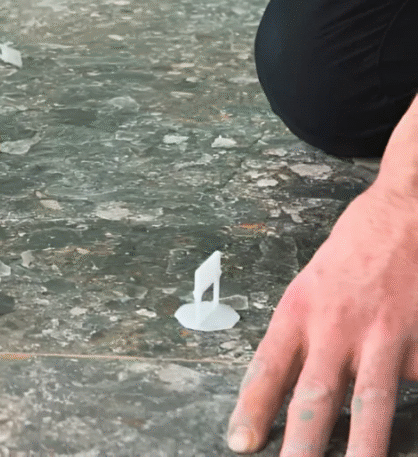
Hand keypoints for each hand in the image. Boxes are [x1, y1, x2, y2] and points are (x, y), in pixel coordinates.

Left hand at [227, 183, 417, 455]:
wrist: (408, 208)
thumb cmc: (352, 252)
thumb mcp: (309, 287)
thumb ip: (302, 337)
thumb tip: (286, 393)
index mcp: (299, 310)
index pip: (267, 369)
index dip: (253, 410)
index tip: (241, 444)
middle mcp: (338, 325)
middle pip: (316, 396)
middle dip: (304, 445)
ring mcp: (386, 332)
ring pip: (372, 402)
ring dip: (365, 447)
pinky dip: (415, 394)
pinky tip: (408, 401)